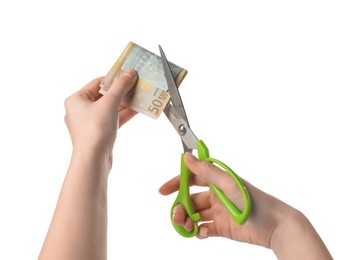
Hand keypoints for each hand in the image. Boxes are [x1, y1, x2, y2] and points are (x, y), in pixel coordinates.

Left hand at [64, 69, 136, 162]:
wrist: (93, 160)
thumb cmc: (94, 130)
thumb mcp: (109, 104)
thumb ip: (120, 87)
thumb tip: (129, 73)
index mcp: (76, 100)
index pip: (97, 83)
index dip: (114, 77)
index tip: (128, 74)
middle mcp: (81, 110)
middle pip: (105, 95)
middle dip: (122, 91)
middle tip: (137, 84)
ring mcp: (90, 123)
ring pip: (111, 108)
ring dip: (126, 102)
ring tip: (141, 95)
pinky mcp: (99, 133)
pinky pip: (113, 118)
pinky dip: (125, 114)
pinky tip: (138, 109)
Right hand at [159, 153, 332, 258]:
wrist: (275, 226)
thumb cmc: (255, 201)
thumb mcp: (229, 184)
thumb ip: (207, 171)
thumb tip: (188, 157)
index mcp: (217, 182)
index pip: (192, 179)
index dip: (176, 184)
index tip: (163, 190)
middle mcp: (216, 196)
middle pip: (190, 200)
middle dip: (180, 207)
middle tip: (177, 216)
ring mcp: (219, 212)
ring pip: (195, 215)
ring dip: (188, 221)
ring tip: (188, 227)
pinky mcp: (222, 227)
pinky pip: (204, 229)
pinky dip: (199, 232)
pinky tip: (202, 233)